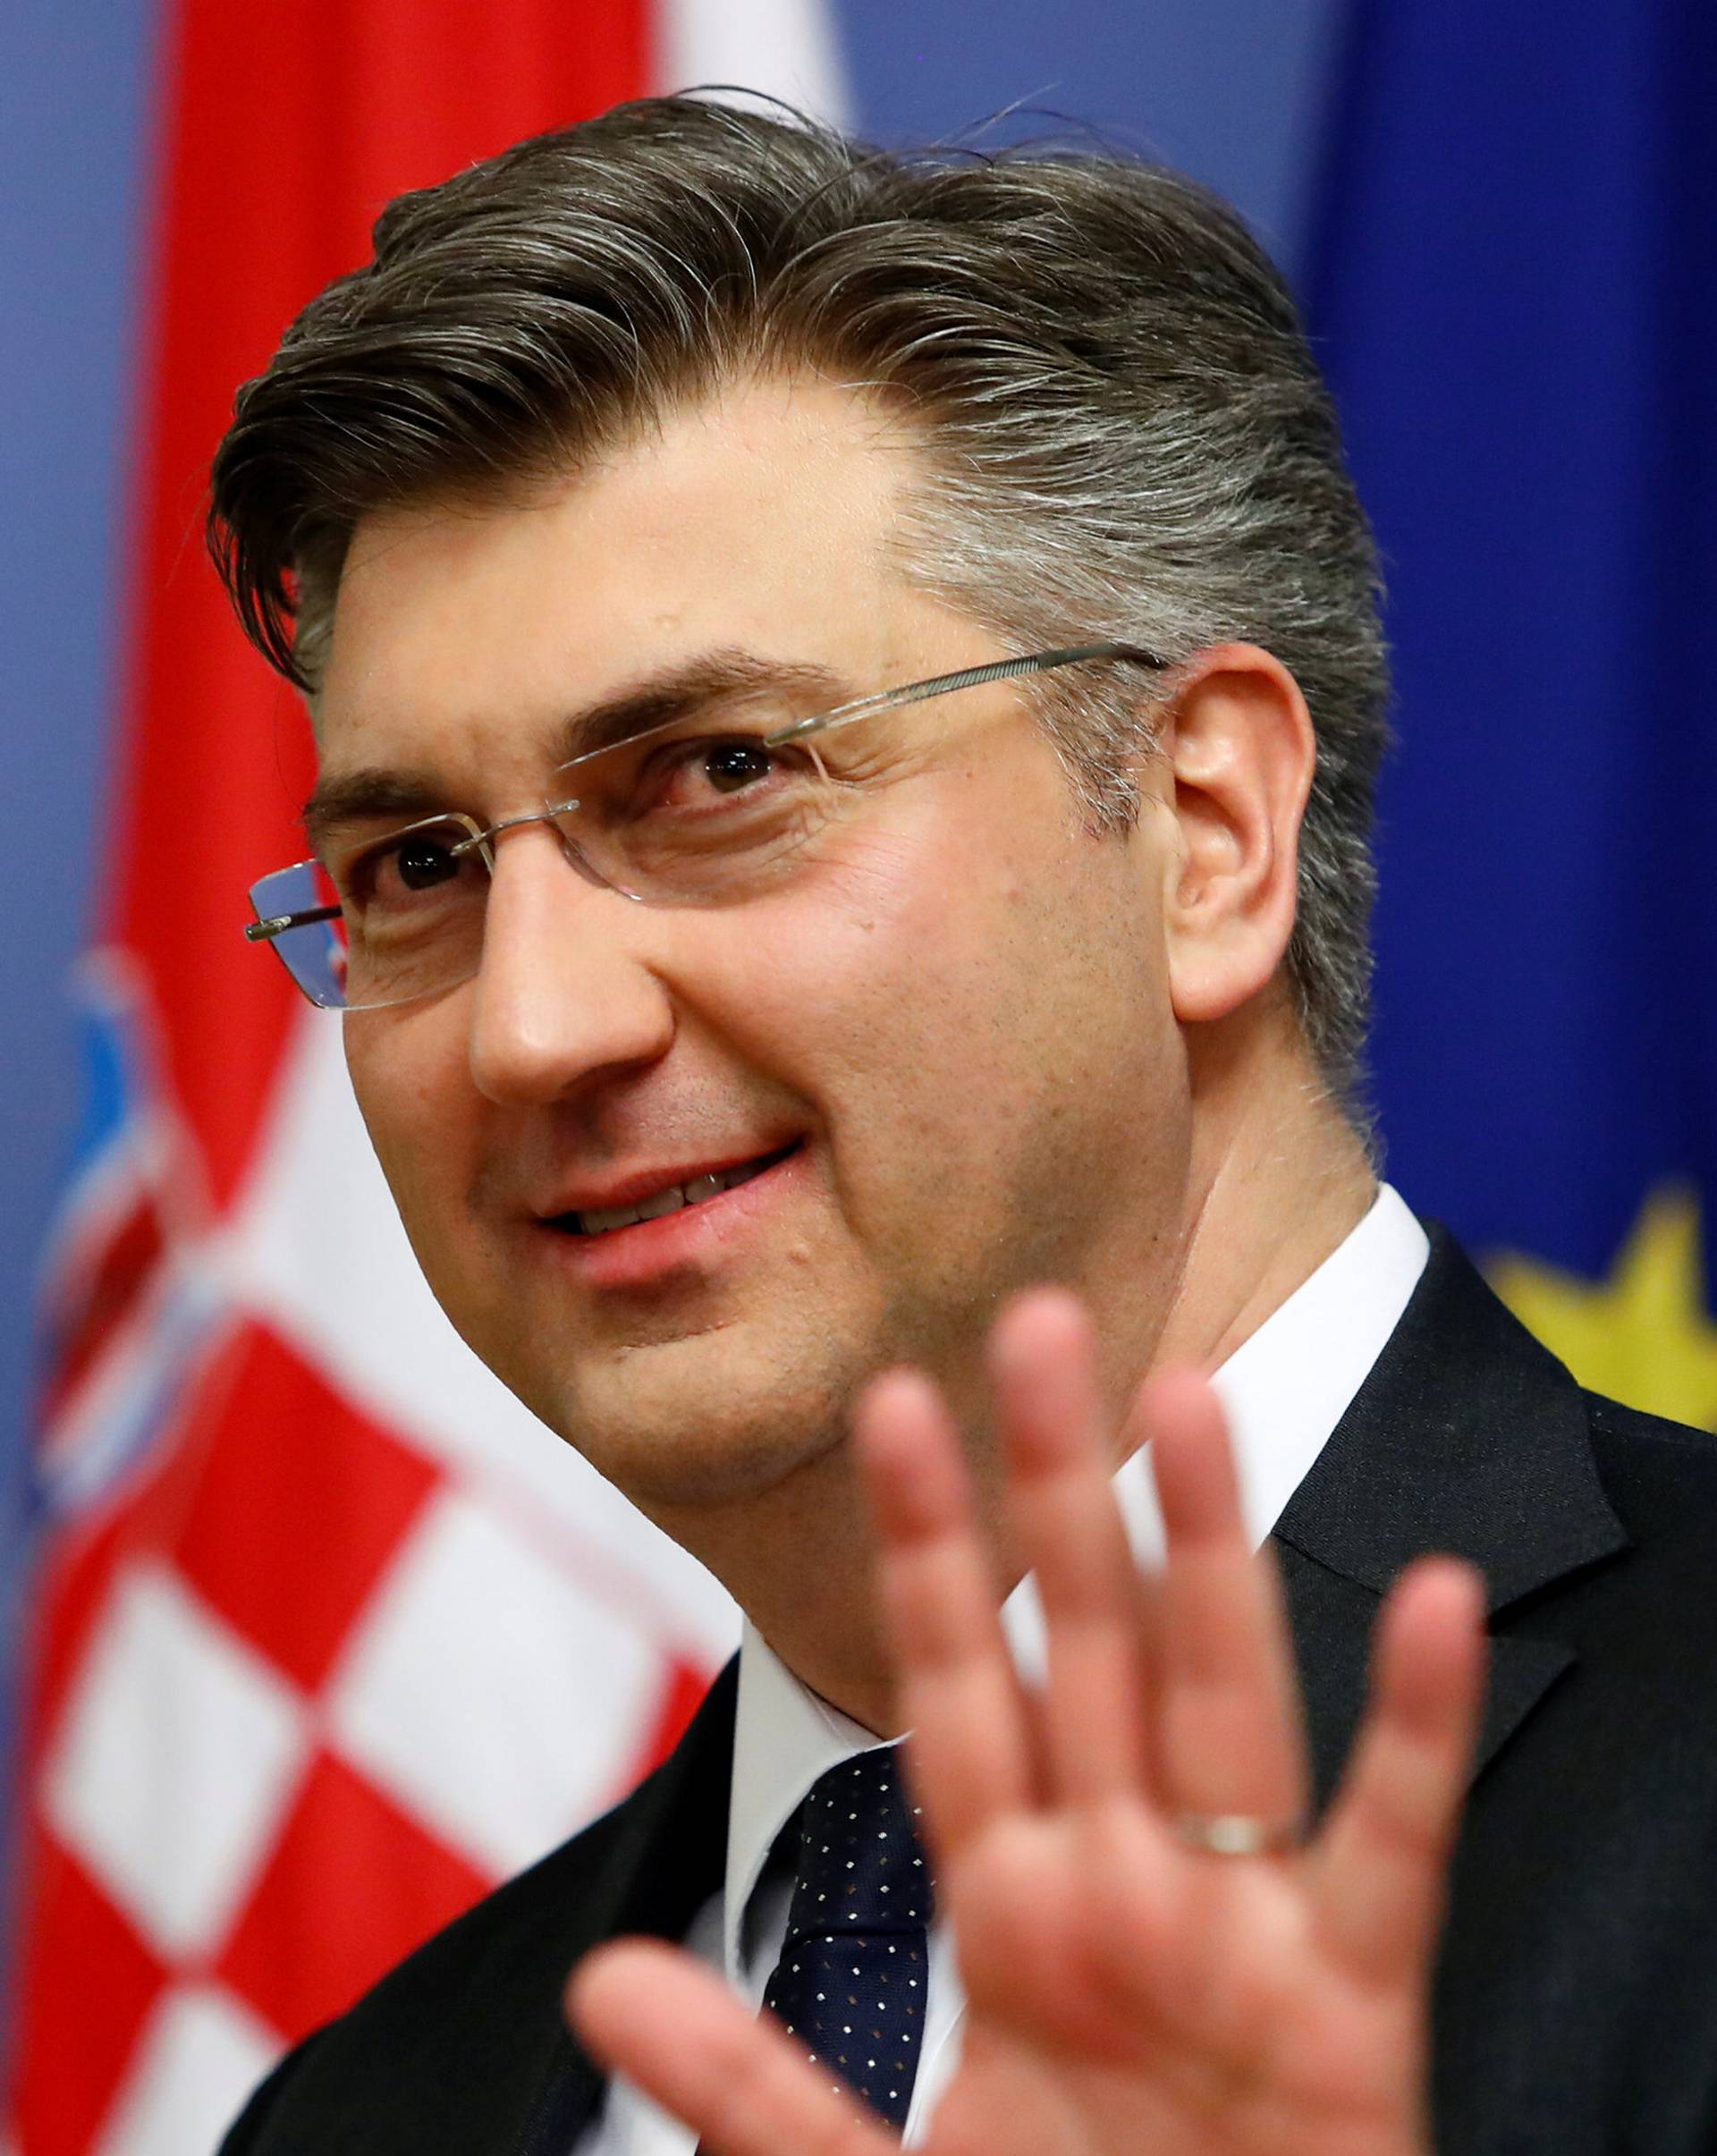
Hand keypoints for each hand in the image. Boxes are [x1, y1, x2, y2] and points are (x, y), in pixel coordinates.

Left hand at [569, 1290, 1485, 2154]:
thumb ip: (750, 2083)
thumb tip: (603, 1986)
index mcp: (1013, 1906)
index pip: (957, 1684)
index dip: (924, 1546)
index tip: (887, 1406)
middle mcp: (1124, 1882)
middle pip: (1087, 1646)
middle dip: (1055, 1489)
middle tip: (1033, 1321)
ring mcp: (1239, 1931)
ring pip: (1229, 1698)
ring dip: (1212, 1547)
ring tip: (1191, 1396)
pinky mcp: (1354, 2008)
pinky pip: (1395, 1847)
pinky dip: (1421, 1727)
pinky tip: (1435, 1601)